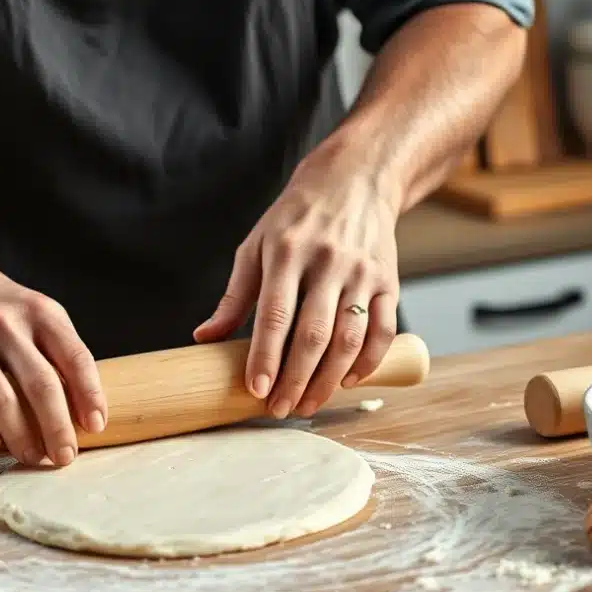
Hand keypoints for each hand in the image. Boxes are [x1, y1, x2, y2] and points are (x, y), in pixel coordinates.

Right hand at [0, 253, 106, 466]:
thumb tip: (84, 411)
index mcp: (39, 313)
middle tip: (65, 456)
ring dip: (20, 436)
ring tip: (33, 456)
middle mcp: (4, 325)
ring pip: (0, 398)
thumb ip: (59, 353)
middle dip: (57, 427)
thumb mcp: (36, 313)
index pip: (74, 357)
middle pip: (40, 384)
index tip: (95, 426)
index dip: (90, 395)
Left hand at [194, 145, 399, 417]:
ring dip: (329, 380)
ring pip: (350, 338)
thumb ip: (234, 296)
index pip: (275, 314)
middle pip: (314, 333)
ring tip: (308, 404)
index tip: (256, 390)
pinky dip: (367, 363)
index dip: (265, 356)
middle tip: (280, 409)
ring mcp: (362, 273)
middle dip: (296, 379)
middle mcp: (327, 263)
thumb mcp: (255, 246)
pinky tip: (346, 381)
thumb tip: (203, 339)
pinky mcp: (388, 281)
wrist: (354, 181)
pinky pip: (383, 331)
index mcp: (286, 252)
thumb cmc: (295, 220)